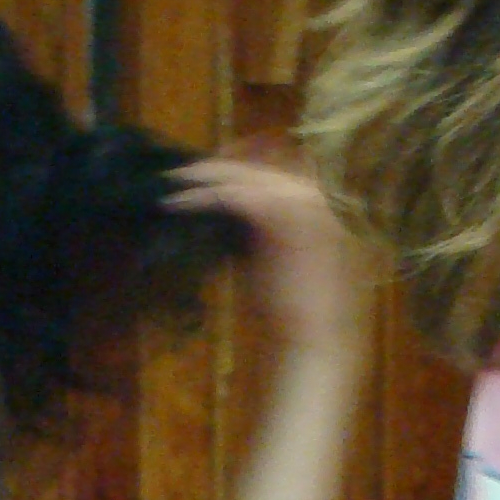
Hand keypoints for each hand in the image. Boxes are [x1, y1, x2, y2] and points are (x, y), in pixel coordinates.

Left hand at [170, 148, 365, 347]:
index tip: (210, 166)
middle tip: (183, 173)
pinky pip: (236, 195)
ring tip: (175, 183)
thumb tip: (228, 200)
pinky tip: (180, 201)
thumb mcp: (280, 250)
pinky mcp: (285, 215)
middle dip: (220, 164)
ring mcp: (306, 200)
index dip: (243, 159)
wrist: (315, 339)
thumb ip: (262, 220)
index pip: (280, 160)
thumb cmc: (297, 307)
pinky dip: (204, 196)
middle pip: (263, 161)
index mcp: (324, 198)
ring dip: (206, 176)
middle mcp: (319, 191)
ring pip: (246, 174)